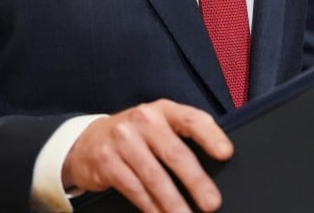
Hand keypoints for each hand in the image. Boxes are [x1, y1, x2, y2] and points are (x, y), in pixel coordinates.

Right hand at [62, 99, 232, 212]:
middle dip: (196, 182)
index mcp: (163, 110)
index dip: (211, 136)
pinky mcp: (108, 162)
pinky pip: (135, 190)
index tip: (226, 153)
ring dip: (174, 202)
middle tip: (211, 203)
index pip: (192, 119)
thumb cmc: (135, 136)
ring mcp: (123, 140)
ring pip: (155, 177)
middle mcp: (143, 121)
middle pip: (175, 153)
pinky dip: (152, 207)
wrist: (87, 141)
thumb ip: (182, 137)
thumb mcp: (158, 126)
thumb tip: (215, 165)